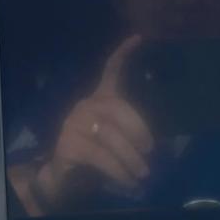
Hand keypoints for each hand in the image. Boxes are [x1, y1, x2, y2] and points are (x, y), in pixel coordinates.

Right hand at [30, 34, 153, 209]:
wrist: (66, 181)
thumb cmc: (97, 159)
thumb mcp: (119, 142)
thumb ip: (131, 134)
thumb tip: (154, 145)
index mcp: (100, 100)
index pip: (110, 71)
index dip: (124, 54)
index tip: (139, 37)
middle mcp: (85, 106)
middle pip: (118, 108)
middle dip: (139, 130)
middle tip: (150, 152)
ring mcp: (73, 123)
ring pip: (110, 136)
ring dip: (131, 158)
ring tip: (142, 174)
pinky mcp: (67, 144)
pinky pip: (100, 156)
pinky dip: (119, 170)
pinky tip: (128, 181)